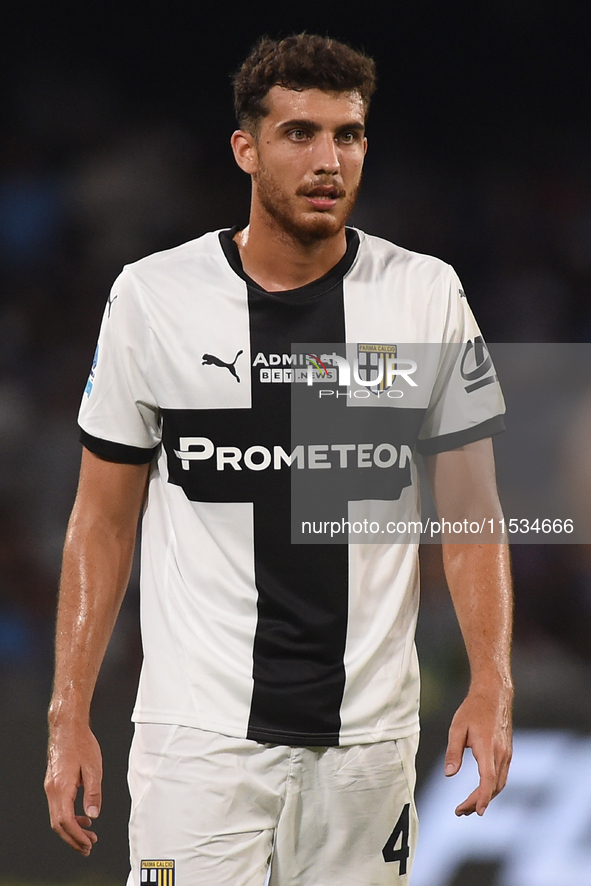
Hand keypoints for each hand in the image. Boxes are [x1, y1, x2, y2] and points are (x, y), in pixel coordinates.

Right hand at [44, 722, 102, 854]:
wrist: (67, 727)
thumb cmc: (81, 743)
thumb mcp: (94, 768)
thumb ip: (93, 793)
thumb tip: (93, 814)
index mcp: (61, 787)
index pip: (66, 821)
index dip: (77, 836)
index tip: (88, 843)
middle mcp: (52, 789)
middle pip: (58, 824)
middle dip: (73, 839)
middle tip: (88, 847)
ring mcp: (50, 787)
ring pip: (57, 817)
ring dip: (72, 829)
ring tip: (89, 835)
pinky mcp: (53, 783)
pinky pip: (59, 807)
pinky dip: (69, 817)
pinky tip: (83, 817)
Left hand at [444, 685, 511, 815]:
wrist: (494, 695)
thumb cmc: (473, 710)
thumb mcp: (457, 728)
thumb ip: (453, 752)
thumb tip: (449, 775)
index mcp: (487, 747)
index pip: (488, 778)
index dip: (482, 797)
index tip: (477, 811)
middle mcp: (501, 753)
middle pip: (493, 786)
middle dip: (478, 802)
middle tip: (460, 812)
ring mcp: (506, 754)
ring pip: (499, 783)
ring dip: (485, 797)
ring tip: (468, 807)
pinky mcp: (507, 753)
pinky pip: (501, 776)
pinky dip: (492, 788)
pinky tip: (481, 791)